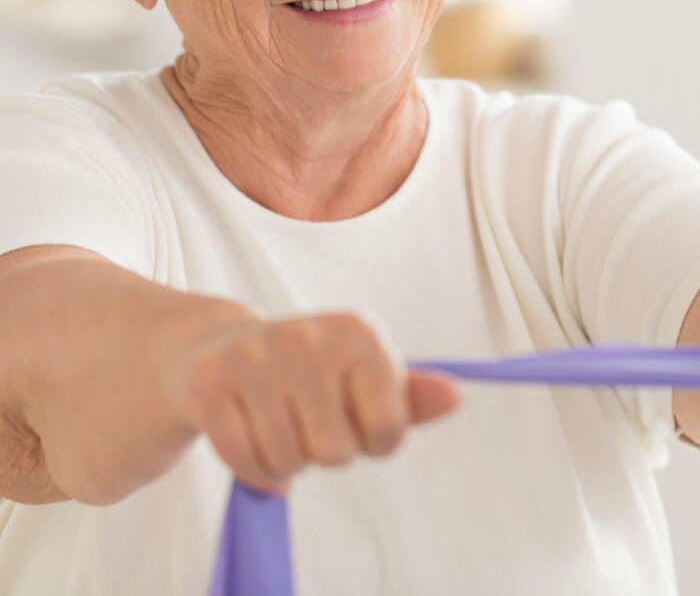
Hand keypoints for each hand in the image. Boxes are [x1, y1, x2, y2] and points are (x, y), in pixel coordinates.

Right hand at [179, 311, 462, 493]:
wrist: (219, 347)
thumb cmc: (306, 371)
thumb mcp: (362, 376)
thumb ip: (409, 396)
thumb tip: (455, 396)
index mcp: (359, 331)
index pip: (388, 430)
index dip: (371, 439)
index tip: (351, 413)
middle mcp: (309, 334)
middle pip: (337, 452)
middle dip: (323, 450)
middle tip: (305, 417)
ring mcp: (257, 355)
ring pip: (289, 461)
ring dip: (284, 459)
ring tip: (274, 420)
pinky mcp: (212, 382)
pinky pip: (246, 463)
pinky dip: (251, 467)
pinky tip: (247, 432)